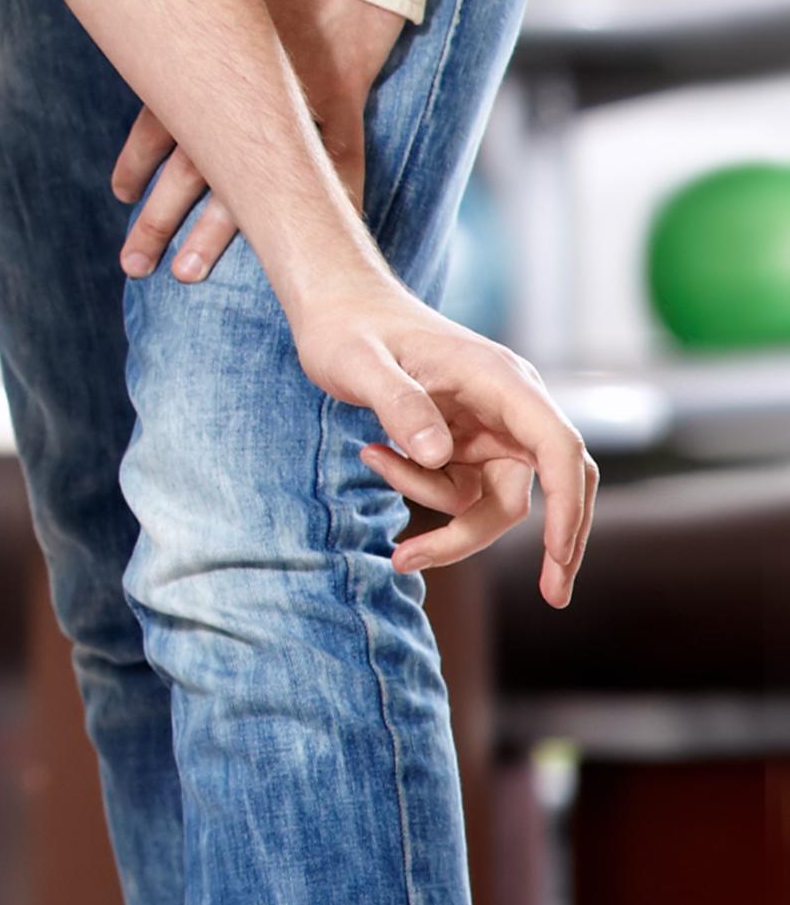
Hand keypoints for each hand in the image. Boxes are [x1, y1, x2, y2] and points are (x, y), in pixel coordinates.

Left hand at [111, 0, 406, 278]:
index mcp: (200, 57)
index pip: (154, 125)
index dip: (135, 165)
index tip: (121, 195)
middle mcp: (239, 90)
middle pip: (188, 171)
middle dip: (157, 221)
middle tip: (134, 264)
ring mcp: (295, 102)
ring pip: (249, 184)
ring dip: (217, 233)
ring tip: (187, 271)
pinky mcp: (343, 97)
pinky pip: (340, 164)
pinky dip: (334, 204)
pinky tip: (318, 244)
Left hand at [289, 286, 598, 601]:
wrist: (336, 308)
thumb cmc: (348, 328)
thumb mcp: (360, 363)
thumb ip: (399, 403)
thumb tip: (438, 454)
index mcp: (502, 381)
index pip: (557, 448)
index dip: (568, 504)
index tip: (559, 555)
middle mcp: (509, 407)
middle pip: (552, 485)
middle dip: (555, 540)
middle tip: (554, 597)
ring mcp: (490, 428)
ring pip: (496, 498)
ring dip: (442, 511)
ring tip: (369, 460)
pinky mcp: (464, 444)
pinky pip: (459, 490)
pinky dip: (420, 489)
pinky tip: (372, 454)